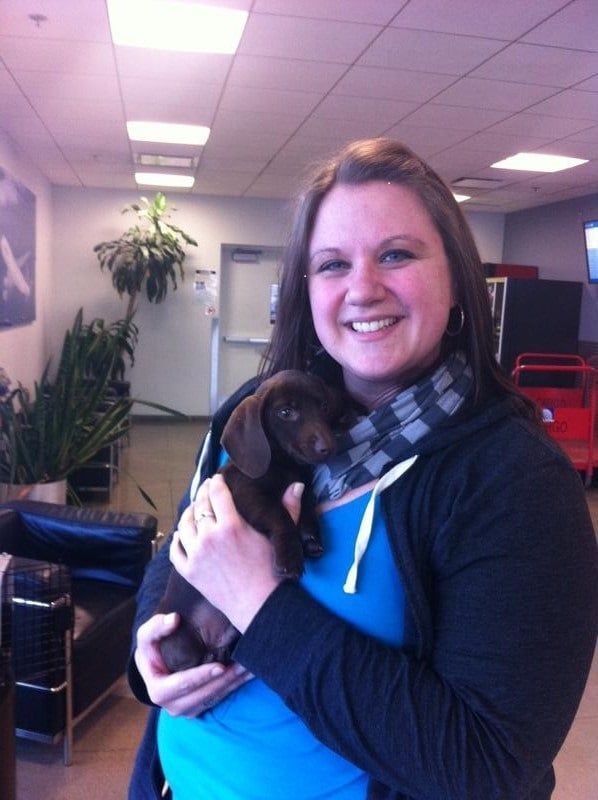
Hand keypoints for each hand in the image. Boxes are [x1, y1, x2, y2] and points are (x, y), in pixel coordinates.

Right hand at [134, 612, 251, 716]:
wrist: (155, 665)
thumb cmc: (152, 648)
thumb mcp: (147, 635)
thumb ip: (156, 626)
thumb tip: (174, 619)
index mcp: (158, 691)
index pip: (181, 685)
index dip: (200, 677)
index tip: (220, 667)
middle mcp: (173, 706)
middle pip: (204, 694)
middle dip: (225, 681)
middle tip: (245, 665)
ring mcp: (188, 710)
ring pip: (215, 698)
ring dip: (234, 684)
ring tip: (252, 668)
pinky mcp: (200, 708)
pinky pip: (219, 699)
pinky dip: (234, 686)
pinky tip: (248, 674)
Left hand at [170, 476, 303, 632]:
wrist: (259, 606)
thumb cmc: (272, 572)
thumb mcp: (279, 538)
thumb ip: (289, 509)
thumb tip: (297, 485)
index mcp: (231, 525)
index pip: (217, 493)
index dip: (216, 483)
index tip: (217, 479)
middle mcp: (209, 537)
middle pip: (200, 505)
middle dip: (203, 493)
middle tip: (206, 489)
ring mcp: (196, 555)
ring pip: (184, 525)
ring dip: (188, 513)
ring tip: (194, 509)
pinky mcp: (188, 572)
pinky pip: (175, 550)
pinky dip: (177, 539)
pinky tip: (182, 535)